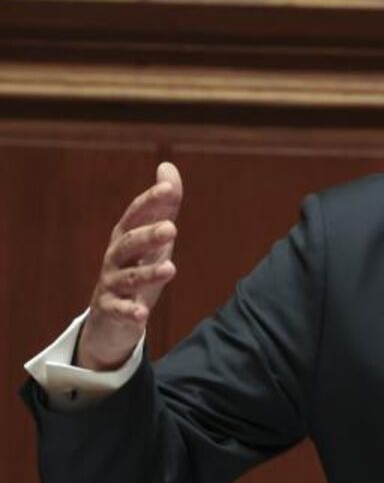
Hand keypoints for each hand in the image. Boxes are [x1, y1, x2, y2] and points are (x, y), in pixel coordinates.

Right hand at [77, 162, 182, 370]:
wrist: (112, 313)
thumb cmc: (136, 266)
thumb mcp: (153, 238)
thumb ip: (163, 207)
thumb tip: (167, 167)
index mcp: (126, 236)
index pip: (136, 215)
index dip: (151, 201)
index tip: (169, 188)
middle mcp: (115, 257)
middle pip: (129, 243)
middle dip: (148, 235)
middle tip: (172, 228)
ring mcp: (112, 283)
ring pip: (128, 277)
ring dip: (148, 273)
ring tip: (171, 269)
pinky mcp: (111, 309)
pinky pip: (119, 310)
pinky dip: (129, 312)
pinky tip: (142, 314)